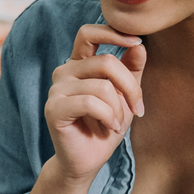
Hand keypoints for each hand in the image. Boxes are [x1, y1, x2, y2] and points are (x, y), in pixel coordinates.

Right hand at [45, 24, 146, 182]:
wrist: (87, 161)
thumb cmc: (105, 126)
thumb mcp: (125, 96)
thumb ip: (131, 69)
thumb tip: (139, 45)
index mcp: (78, 64)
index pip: (88, 33)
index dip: (113, 32)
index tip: (137, 42)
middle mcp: (64, 72)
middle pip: (106, 62)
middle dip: (130, 86)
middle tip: (137, 107)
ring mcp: (56, 90)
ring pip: (102, 86)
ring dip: (119, 108)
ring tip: (117, 123)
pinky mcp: (54, 108)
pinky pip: (91, 103)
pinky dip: (108, 116)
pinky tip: (109, 127)